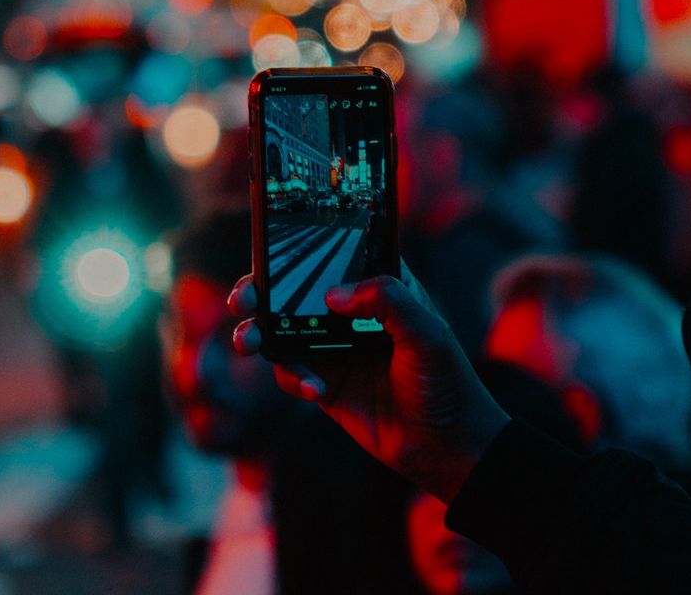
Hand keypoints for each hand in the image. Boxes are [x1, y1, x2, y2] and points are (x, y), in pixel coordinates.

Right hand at [228, 264, 509, 503]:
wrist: (446, 447)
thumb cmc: (447, 382)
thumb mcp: (428, 333)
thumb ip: (388, 301)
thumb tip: (333, 294)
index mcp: (379, 288)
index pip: (336, 254)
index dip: (302, 245)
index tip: (271, 244)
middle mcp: (351, 313)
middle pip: (296, 290)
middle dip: (261, 290)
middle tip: (243, 298)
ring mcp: (334, 347)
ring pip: (283, 329)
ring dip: (258, 332)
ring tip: (249, 342)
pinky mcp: (324, 381)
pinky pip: (292, 371)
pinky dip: (293, 378)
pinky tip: (315, 390)